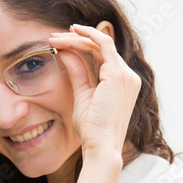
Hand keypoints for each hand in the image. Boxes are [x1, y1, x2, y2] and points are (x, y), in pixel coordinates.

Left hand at [48, 22, 140, 157]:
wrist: (101, 145)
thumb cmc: (91, 129)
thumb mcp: (82, 95)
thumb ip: (77, 73)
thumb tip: (66, 53)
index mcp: (122, 82)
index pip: (103, 55)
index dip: (83, 44)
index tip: (63, 41)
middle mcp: (128, 76)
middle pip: (101, 46)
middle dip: (76, 38)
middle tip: (54, 36)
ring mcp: (126, 74)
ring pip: (100, 43)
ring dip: (76, 37)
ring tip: (55, 38)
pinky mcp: (118, 74)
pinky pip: (100, 45)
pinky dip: (84, 38)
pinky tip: (66, 37)